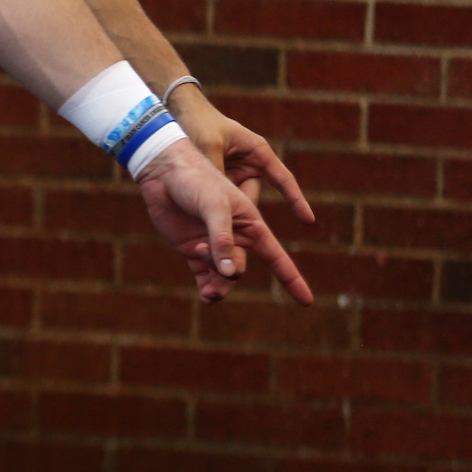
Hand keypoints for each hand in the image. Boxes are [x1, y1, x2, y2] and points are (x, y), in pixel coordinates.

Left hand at [135, 138, 312, 305]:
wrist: (164, 171)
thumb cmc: (196, 180)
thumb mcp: (214, 207)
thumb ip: (222, 239)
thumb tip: (231, 273)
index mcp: (250, 223)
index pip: (276, 256)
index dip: (291, 279)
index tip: (307, 301)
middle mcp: (234, 236)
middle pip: (241, 268)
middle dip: (232, 273)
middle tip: (213, 260)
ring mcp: (212, 243)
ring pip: (223, 275)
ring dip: (218, 285)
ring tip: (209, 291)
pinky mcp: (191, 248)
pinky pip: (203, 274)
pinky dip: (205, 286)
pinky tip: (205, 295)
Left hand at [167, 85, 314, 219]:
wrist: (178, 114)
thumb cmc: (198, 124)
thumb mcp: (208, 146)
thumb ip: (216, 172)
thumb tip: (221, 202)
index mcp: (257, 151)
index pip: (283, 179)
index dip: (295, 200)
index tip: (308, 220)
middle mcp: (250, 164)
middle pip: (252, 196)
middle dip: (241, 211)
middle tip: (224, 219)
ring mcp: (235, 173)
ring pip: (236, 200)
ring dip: (223, 208)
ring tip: (205, 210)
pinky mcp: (220, 180)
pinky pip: (222, 198)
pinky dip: (213, 204)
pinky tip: (197, 210)